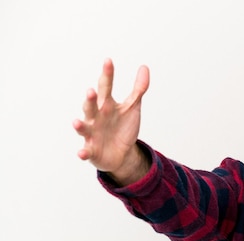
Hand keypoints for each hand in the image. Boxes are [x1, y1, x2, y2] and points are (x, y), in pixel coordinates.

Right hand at [73, 58, 149, 183]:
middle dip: (90, 100)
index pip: (106, 87)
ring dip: (79, 125)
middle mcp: (96, 117)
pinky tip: (82, 152)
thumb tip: (144, 67)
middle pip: (91, 106)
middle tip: (91, 91)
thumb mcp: (132, 107)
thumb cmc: (123, 127)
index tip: (108, 61)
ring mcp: (92, 133)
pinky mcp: (92, 151)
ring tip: (77, 122)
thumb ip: (138, 89)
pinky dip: (83, 152)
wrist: (122, 153)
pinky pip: (86, 151)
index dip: (107, 75)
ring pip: (83, 128)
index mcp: (106, 105)